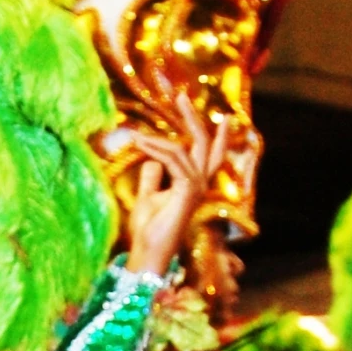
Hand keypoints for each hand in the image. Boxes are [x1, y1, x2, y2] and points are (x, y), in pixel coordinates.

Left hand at [107, 88, 228, 279]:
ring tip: (136, 136)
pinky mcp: (187, 192)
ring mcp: (196, 188)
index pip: (209, 154)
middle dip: (193, 118)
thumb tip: (150, 158)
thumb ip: (152, 176)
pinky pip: (174, 160)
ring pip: (184, 149)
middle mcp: (199, 184)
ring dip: (158, 139)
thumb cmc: (147, 230)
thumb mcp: (147, 196)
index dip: (214, 135)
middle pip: (204, 144)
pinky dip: (156, 149)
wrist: (147, 253)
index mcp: (192, 184)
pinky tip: (140, 143)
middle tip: (180, 96)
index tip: (216, 113)